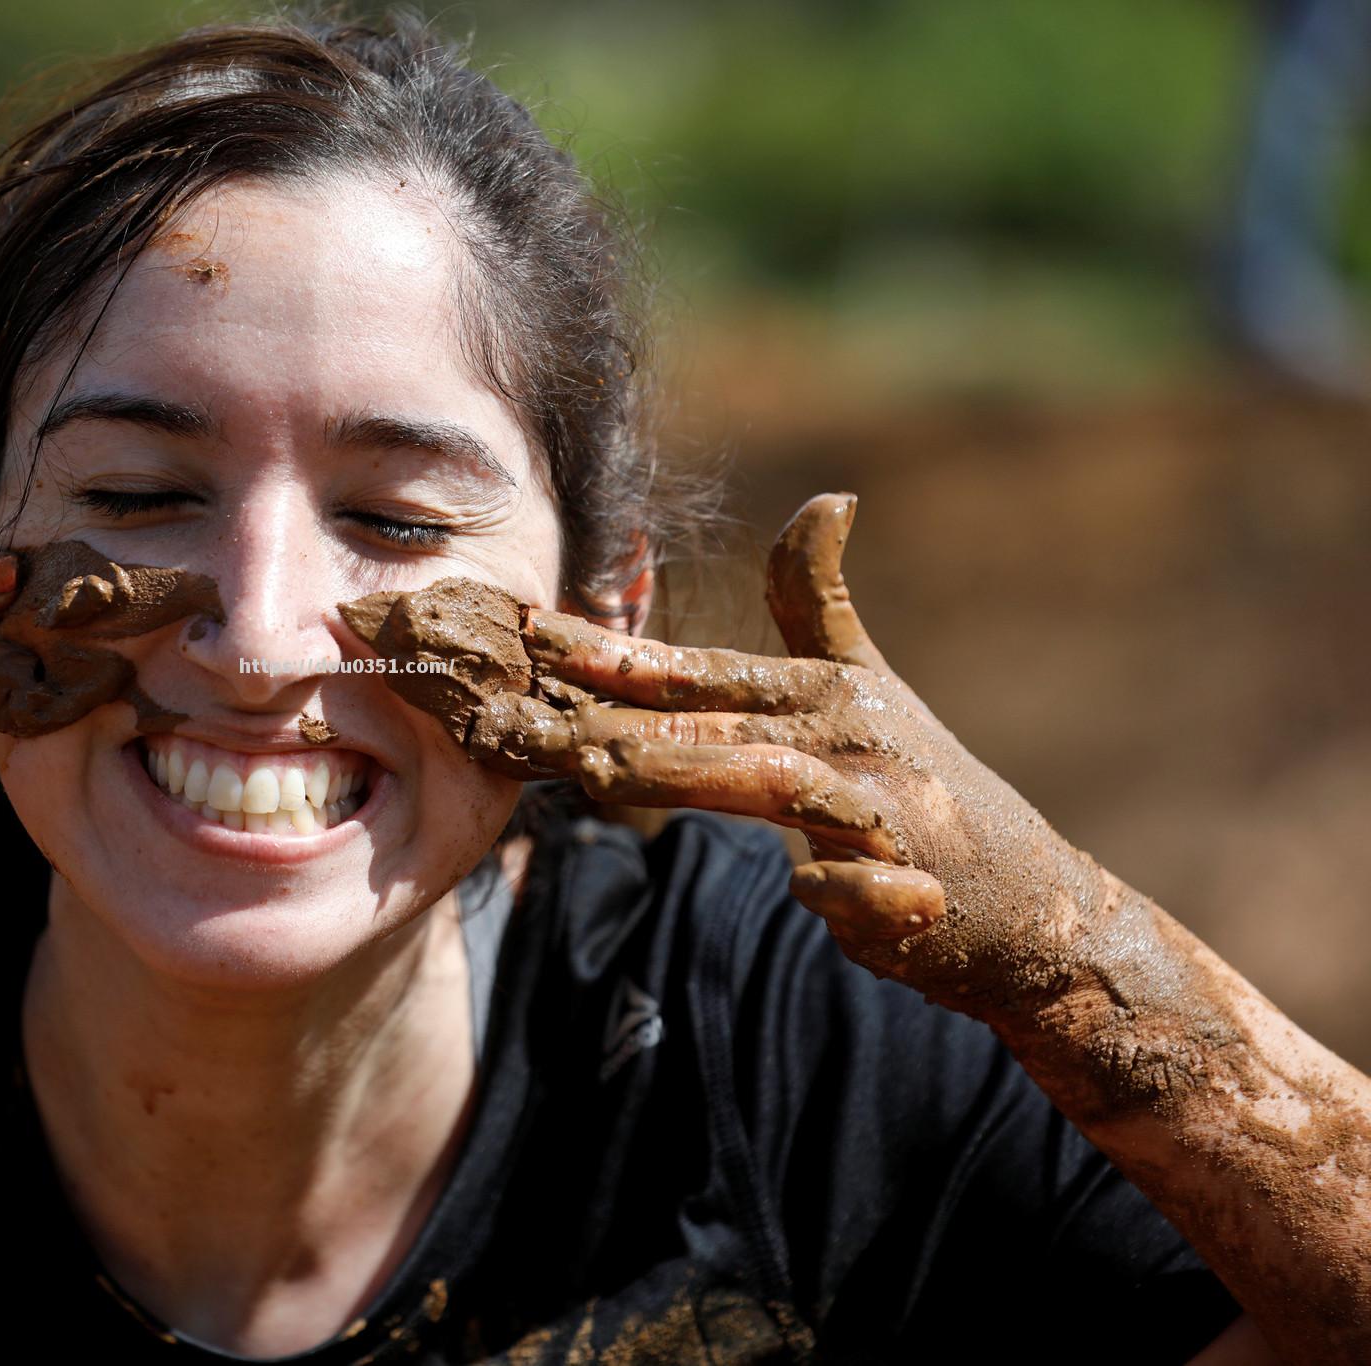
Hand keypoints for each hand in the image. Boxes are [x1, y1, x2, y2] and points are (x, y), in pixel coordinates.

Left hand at [361, 495, 1105, 1018]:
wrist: (1026, 903)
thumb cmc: (924, 786)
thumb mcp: (871, 687)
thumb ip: (819, 602)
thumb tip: (823, 499)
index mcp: (813, 695)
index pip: (682, 668)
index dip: (598, 645)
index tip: (512, 625)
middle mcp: (840, 741)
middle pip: (701, 721)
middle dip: (596, 711)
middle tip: (501, 706)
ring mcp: (882, 816)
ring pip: (774, 790)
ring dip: (688, 779)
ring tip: (601, 775)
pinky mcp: (917, 894)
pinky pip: (870, 892)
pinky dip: (845, 892)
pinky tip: (814, 893)